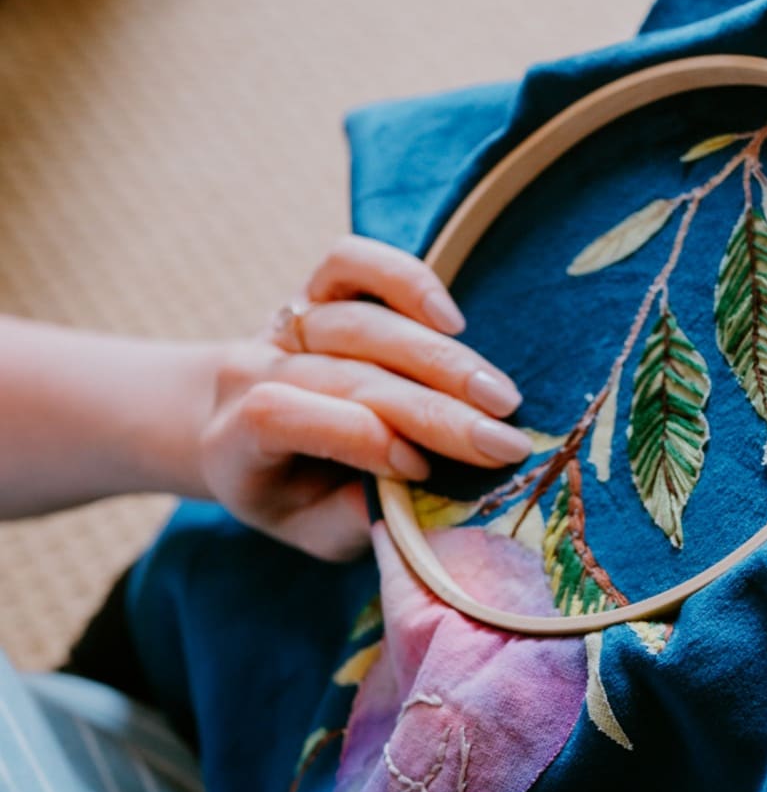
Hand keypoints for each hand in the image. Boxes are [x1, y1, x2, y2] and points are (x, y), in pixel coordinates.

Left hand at [199, 236, 530, 561]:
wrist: (237, 429)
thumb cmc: (286, 490)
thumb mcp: (309, 529)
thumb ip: (352, 516)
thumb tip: (422, 494)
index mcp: (237, 438)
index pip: (283, 416)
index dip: (357, 438)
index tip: (423, 470)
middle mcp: (253, 369)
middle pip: (347, 374)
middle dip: (435, 410)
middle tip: (504, 443)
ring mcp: (283, 323)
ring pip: (362, 323)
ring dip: (443, 362)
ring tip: (502, 398)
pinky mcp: (314, 289)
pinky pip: (351, 263)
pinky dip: (403, 280)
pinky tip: (452, 321)